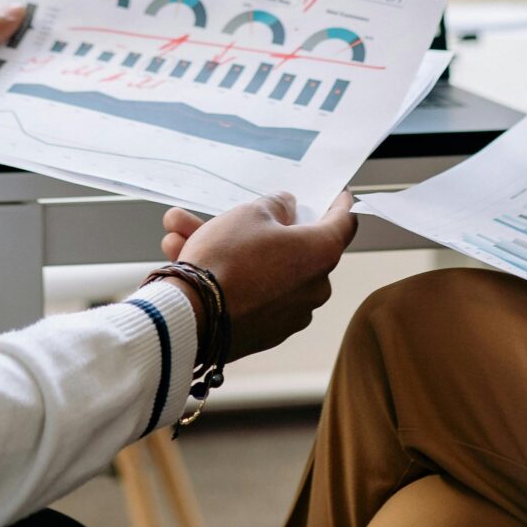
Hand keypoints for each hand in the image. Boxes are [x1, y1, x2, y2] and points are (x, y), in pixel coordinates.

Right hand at [157, 192, 357, 357]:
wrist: (193, 318)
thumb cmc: (226, 261)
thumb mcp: (250, 214)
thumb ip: (276, 206)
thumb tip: (286, 209)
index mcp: (321, 253)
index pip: (344, 222)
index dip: (339, 203)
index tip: (338, 194)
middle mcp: (315, 287)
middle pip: (295, 247)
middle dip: (259, 228)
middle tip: (234, 213)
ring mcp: (292, 314)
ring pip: (264, 270)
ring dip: (231, 251)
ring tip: (183, 232)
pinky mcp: (267, 332)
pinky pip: (252, 294)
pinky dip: (230, 278)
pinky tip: (188, 260)